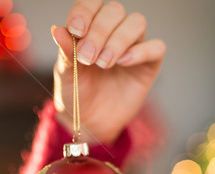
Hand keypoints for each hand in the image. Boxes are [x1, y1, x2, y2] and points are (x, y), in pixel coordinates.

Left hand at [52, 0, 165, 143]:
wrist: (89, 122)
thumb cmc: (76, 93)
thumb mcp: (66, 74)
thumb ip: (65, 52)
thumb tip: (59, 29)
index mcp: (90, 26)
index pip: (92, 4)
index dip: (85, 11)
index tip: (76, 30)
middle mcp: (113, 31)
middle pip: (115, 10)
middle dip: (100, 31)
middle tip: (88, 57)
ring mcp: (133, 46)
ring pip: (136, 22)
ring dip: (119, 40)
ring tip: (104, 63)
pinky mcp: (149, 65)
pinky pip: (156, 47)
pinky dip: (141, 51)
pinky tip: (123, 63)